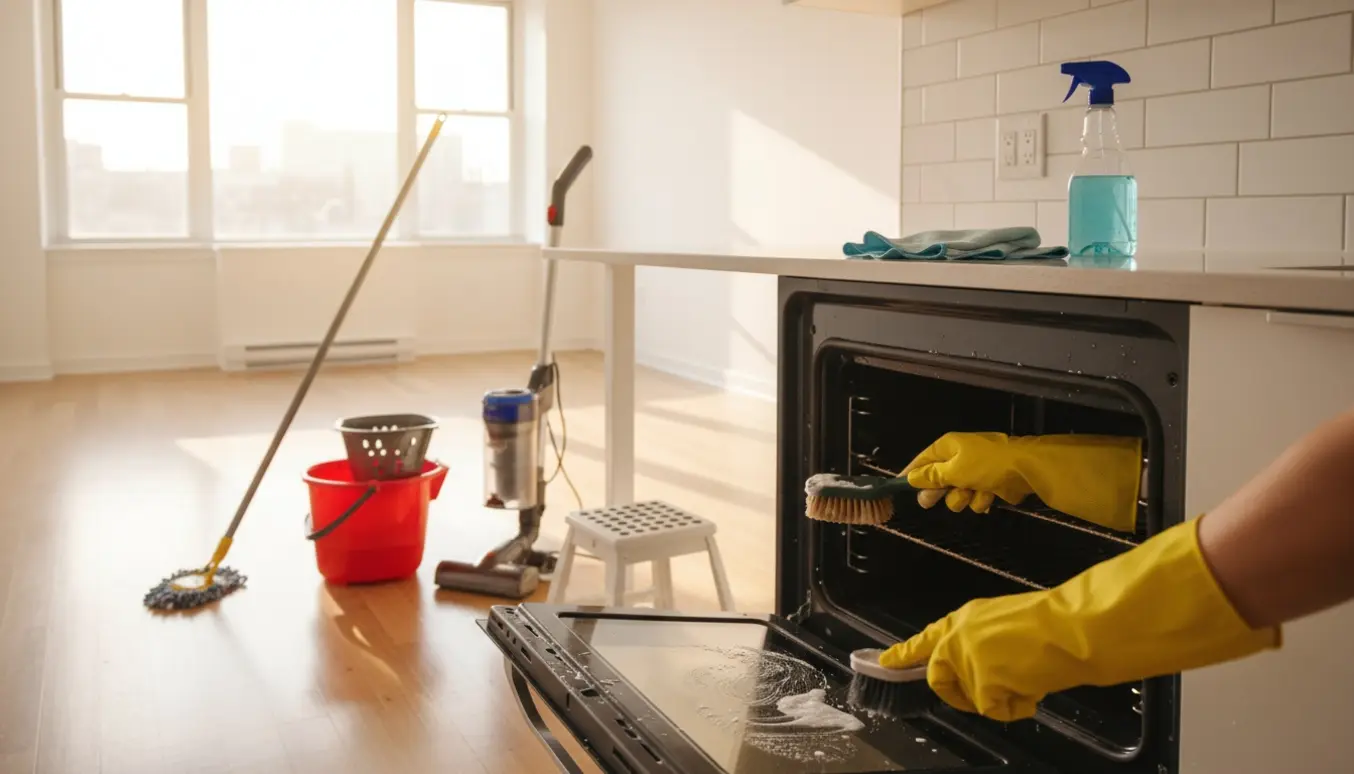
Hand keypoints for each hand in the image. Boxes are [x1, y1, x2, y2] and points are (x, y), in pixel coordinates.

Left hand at [878, 518, 1279, 722]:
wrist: (1073, 628)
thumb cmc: (1055, 623)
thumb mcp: (1008, 625)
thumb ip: (983, 644)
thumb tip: (980, 670)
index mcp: (967, 617)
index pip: (927, 638)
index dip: (904, 653)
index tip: (883, 660)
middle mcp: (959, 635)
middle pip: (939, 677)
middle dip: (961, 693)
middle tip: (995, 691)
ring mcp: (966, 658)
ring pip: (970, 697)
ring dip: (998, 697)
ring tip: (1026, 674)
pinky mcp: (980, 680)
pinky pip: (993, 710)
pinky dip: (1016, 706)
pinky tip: (1033, 683)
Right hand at [901, 432, 1143, 531]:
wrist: (1025, 469)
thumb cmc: (985, 465)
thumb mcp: (953, 471)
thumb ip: (931, 476)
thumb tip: (912, 478)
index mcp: (949, 446)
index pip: (923, 459)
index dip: (912, 473)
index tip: (901, 486)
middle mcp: (961, 456)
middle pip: (939, 477)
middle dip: (939, 491)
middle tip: (929, 503)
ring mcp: (977, 470)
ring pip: (958, 492)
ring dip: (963, 497)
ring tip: (972, 494)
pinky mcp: (991, 484)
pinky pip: (976, 496)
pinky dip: (981, 499)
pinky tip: (989, 497)